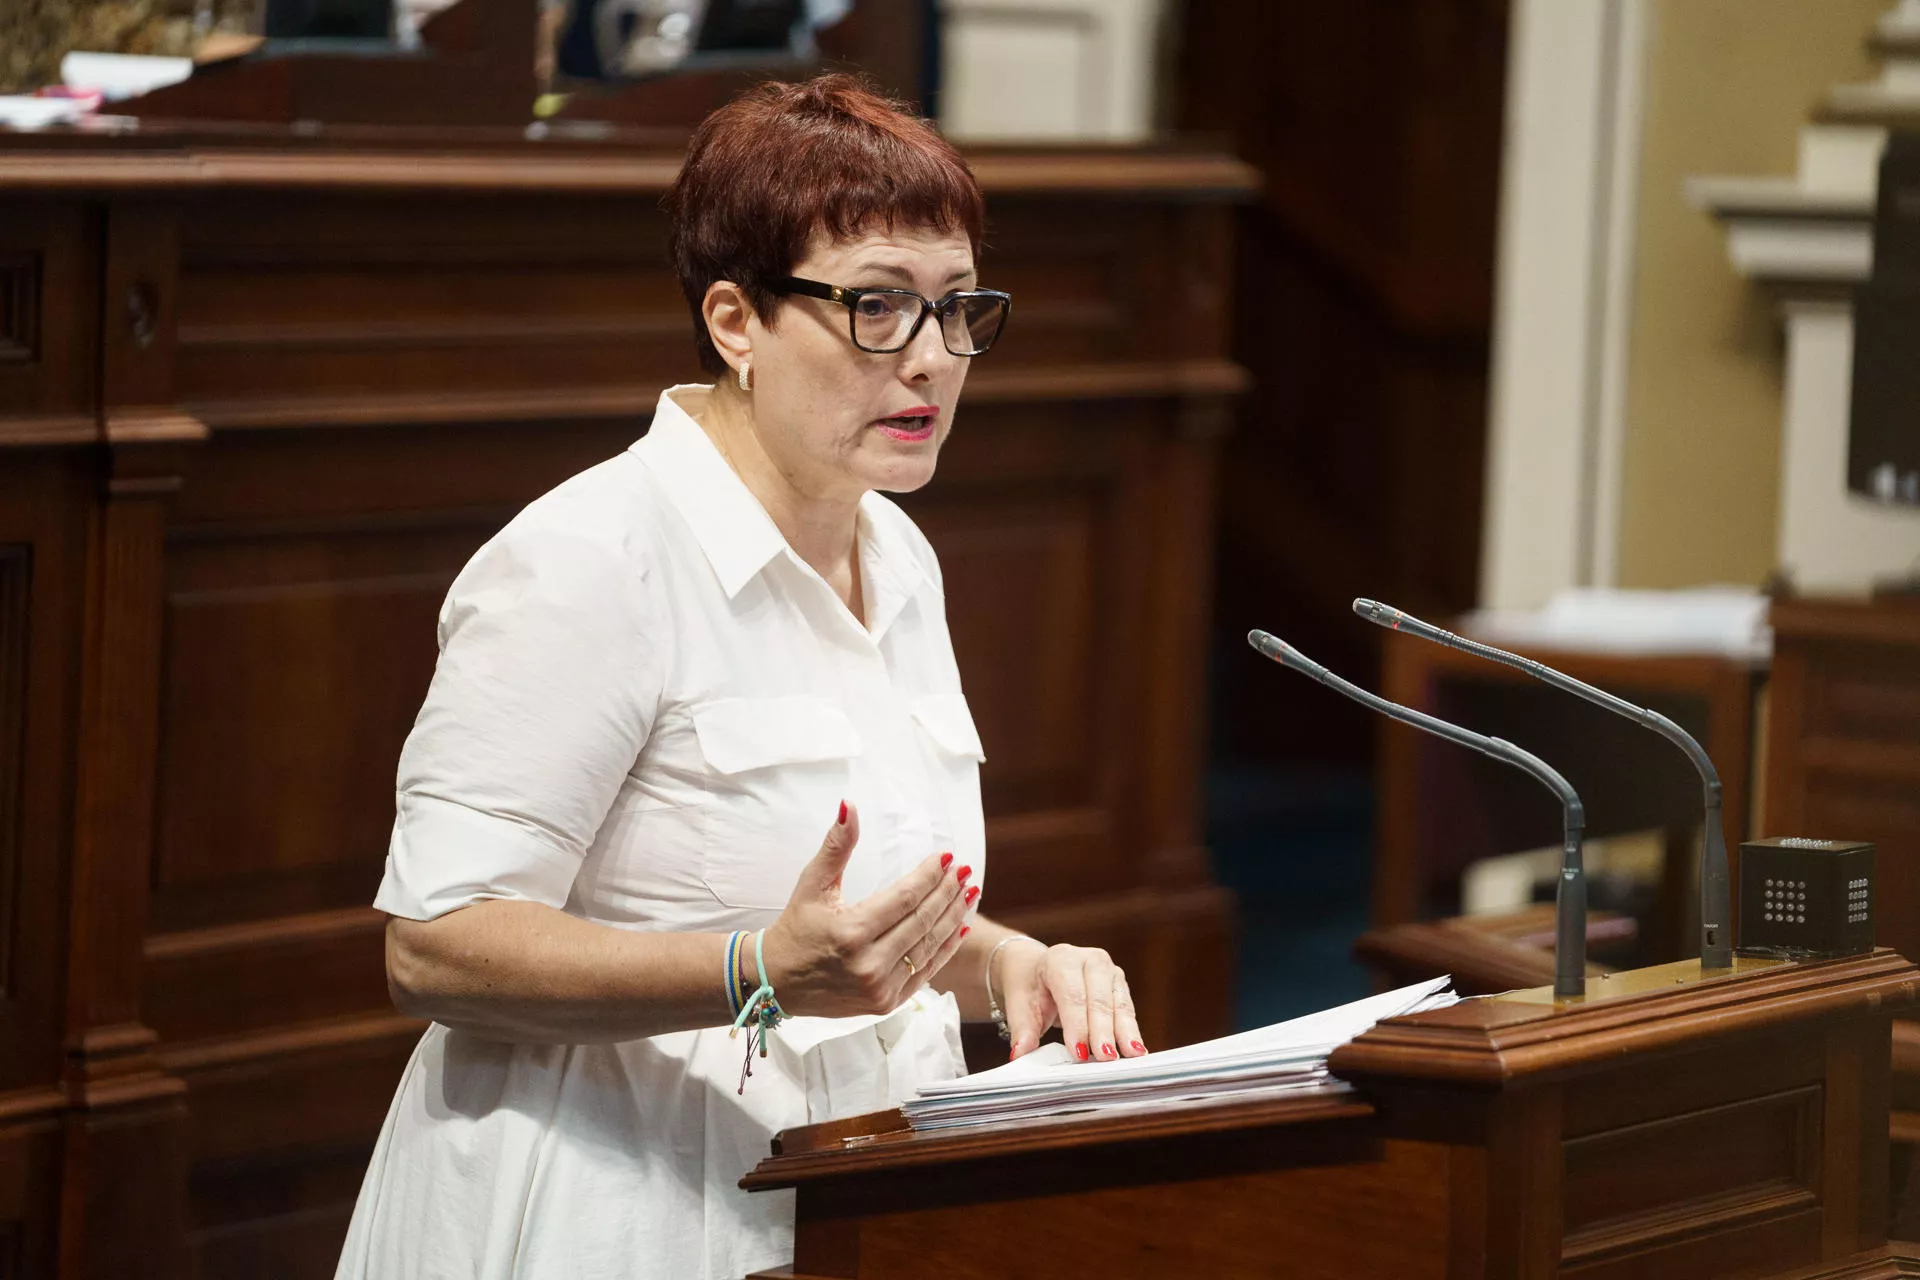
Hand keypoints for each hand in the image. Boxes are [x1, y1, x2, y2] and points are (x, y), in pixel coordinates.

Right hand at [758, 802, 975, 1016]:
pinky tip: (961, 926)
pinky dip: (945, 948)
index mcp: (850, 932)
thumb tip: (849, 806)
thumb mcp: (812, 885)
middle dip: (947, 892)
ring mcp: (879, 987)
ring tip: (969, 892)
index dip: (929, 875)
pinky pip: (925, 972)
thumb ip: (836, 846)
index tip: (946, 857)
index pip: (905, 898)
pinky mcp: (885, 1003)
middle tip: (964, 870)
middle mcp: (868, 963)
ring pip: (929, 946)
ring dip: (953, 917)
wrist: (777, 982)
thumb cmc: (795, 929)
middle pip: (922, 921)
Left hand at [998, 940, 1145, 1062]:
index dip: (1078, 1024)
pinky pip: (1128, 1010)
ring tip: (1129, 1056)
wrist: (1037, 967)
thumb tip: (1020, 1052)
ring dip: (1124, 1033)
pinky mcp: (1120, 985)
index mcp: (1061, 959)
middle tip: (1105, 1058)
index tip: (1080, 1051)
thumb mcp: (1019, 1004)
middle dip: (1103, 1031)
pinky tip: (1135, 1050)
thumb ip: (1022, 1029)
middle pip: (1099, 999)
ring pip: (1119, 1004)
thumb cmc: (1030, 985)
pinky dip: (1131, 1031)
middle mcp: (1089, 960)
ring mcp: (1108, 971)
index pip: (1072, 994)